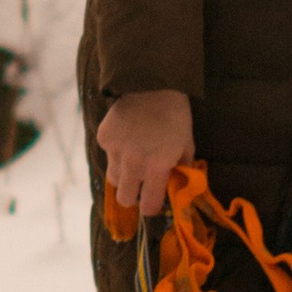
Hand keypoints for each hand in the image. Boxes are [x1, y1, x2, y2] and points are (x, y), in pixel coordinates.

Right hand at [96, 88, 194, 218]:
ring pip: (113, 178)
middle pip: (124, 199)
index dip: (151, 207)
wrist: (154, 84)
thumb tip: (177, 185)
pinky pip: (107, 154)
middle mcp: (133, 163)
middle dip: (132, 196)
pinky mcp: (104, 137)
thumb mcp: (186, 144)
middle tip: (140, 184)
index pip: (148, 206)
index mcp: (157, 167)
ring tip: (133, 158)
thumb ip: (181, 168)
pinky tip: (126, 136)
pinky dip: (115, 151)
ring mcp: (116, 150)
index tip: (153, 200)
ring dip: (123, 175)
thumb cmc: (175, 116)